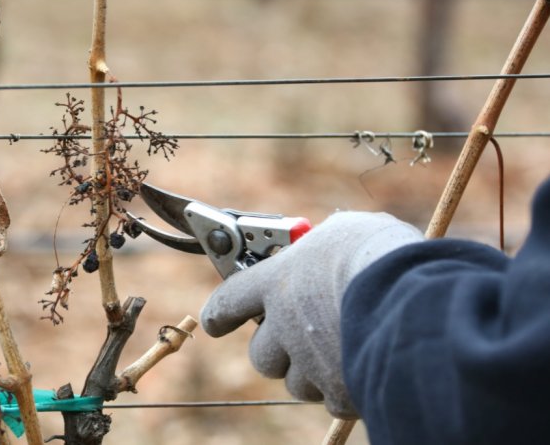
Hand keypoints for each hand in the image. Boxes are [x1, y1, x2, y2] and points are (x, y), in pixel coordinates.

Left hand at [200, 211, 422, 417]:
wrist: (417, 299)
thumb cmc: (384, 254)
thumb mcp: (348, 233)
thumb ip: (326, 249)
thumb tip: (329, 251)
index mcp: (277, 281)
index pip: (230, 300)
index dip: (220, 313)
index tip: (216, 323)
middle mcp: (284, 325)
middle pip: (262, 355)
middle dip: (279, 351)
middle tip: (304, 339)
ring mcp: (308, 362)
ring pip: (297, 382)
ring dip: (313, 372)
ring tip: (345, 348)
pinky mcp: (338, 393)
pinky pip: (334, 400)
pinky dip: (347, 390)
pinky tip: (368, 367)